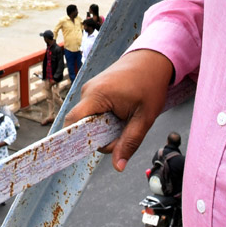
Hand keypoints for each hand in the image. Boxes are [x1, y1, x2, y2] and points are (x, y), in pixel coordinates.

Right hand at [64, 49, 173, 172]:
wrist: (152, 59)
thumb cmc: (150, 85)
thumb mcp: (144, 118)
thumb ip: (130, 142)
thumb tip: (118, 167)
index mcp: (97, 95)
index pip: (73, 121)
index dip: (74, 140)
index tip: (83, 153)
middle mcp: (88, 91)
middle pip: (82, 124)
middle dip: (99, 137)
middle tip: (122, 134)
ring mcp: (90, 89)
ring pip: (89, 119)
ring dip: (103, 127)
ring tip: (125, 120)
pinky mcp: (95, 89)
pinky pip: (93, 111)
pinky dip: (104, 118)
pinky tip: (120, 114)